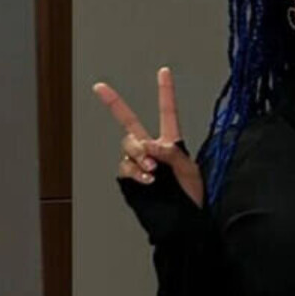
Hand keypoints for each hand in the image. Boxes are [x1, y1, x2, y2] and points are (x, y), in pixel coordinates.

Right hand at [93, 67, 204, 207]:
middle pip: (129, 122)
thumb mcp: (189, 170)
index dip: (165, 91)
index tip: (164, 71)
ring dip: (138, 155)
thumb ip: (171, 152)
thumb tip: (151, 144)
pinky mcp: (131, 179)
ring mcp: (140, 164)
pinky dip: (135, 171)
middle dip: (113, 104)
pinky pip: (125, 167)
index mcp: (171, 143)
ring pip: (128, 146)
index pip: (167, 111)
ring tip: (152, 170)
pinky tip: (147, 179)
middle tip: (102, 92)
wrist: (182, 223)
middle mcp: (153, 150)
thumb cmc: (191, 198)